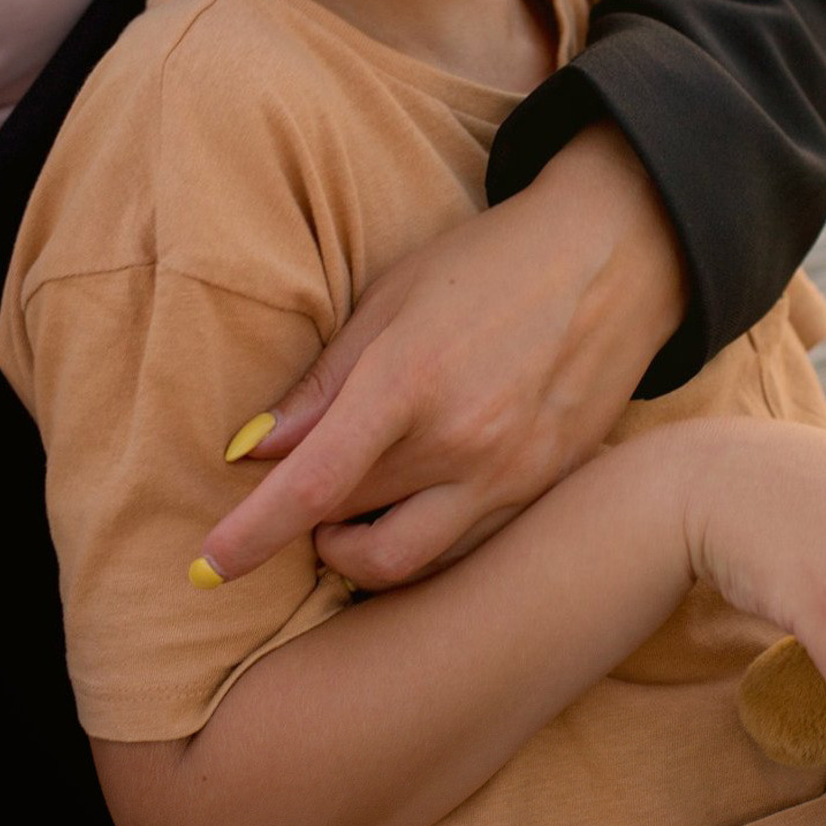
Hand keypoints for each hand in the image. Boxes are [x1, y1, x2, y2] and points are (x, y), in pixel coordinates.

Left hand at [197, 126, 684, 588]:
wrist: (619, 257)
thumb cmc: (494, 262)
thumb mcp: (395, 298)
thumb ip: (324, 382)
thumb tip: (253, 448)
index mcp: (410, 382)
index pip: (313, 487)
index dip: (251, 536)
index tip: (206, 569)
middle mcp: (462, 443)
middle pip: (348, 523)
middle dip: (304, 521)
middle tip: (292, 490)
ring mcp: (510, 475)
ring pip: (407, 561)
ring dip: (358, 550)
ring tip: (347, 514)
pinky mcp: (545, 488)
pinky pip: (463, 547)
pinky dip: (422, 539)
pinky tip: (414, 500)